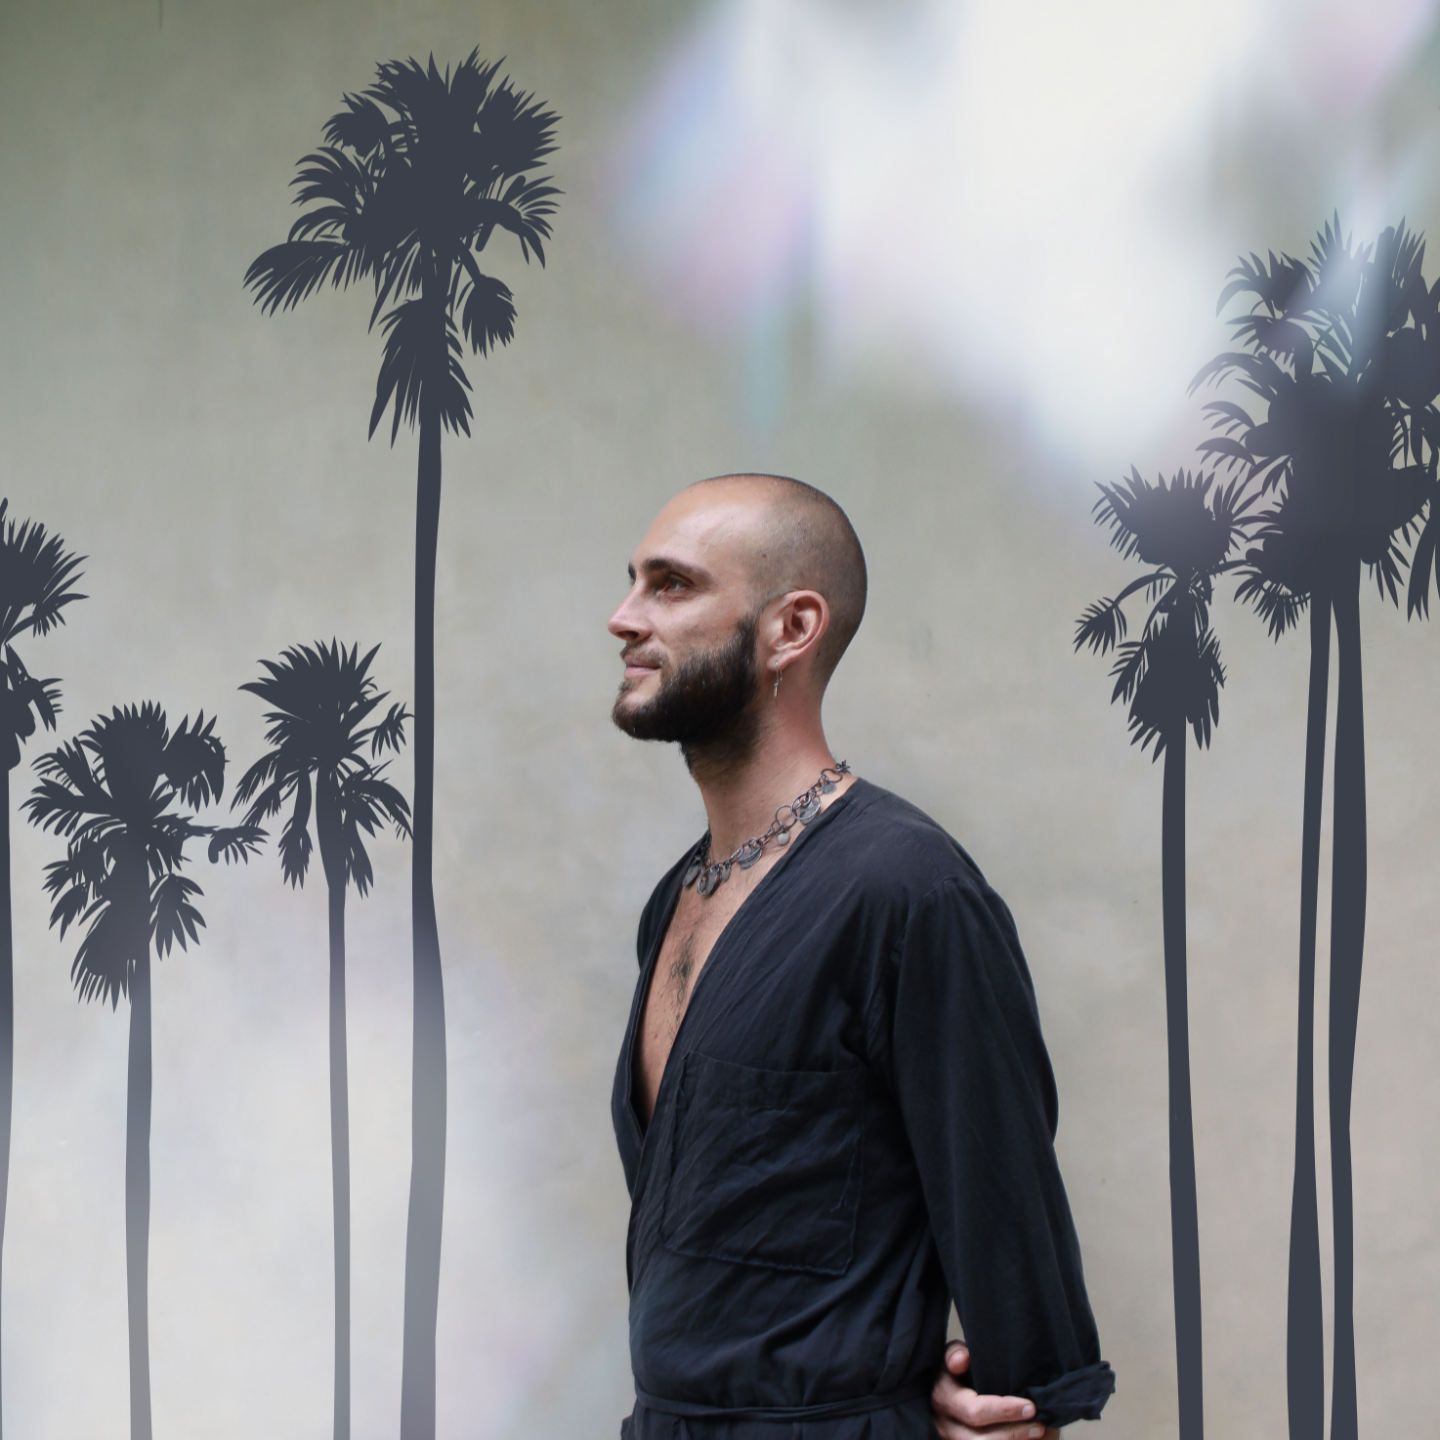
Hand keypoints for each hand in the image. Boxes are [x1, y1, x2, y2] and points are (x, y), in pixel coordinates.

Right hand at [931, 1342, 1059, 1438]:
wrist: (944, 1390)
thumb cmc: (955, 1370)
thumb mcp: (952, 1355)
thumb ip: (956, 1354)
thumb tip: (963, 1359)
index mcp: (942, 1398)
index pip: (975, 1411)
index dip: (1004, 1411)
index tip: (1030, 1407)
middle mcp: (945, 1426)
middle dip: (1014, 1434)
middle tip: (1040, 1425)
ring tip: (1037, 1434)